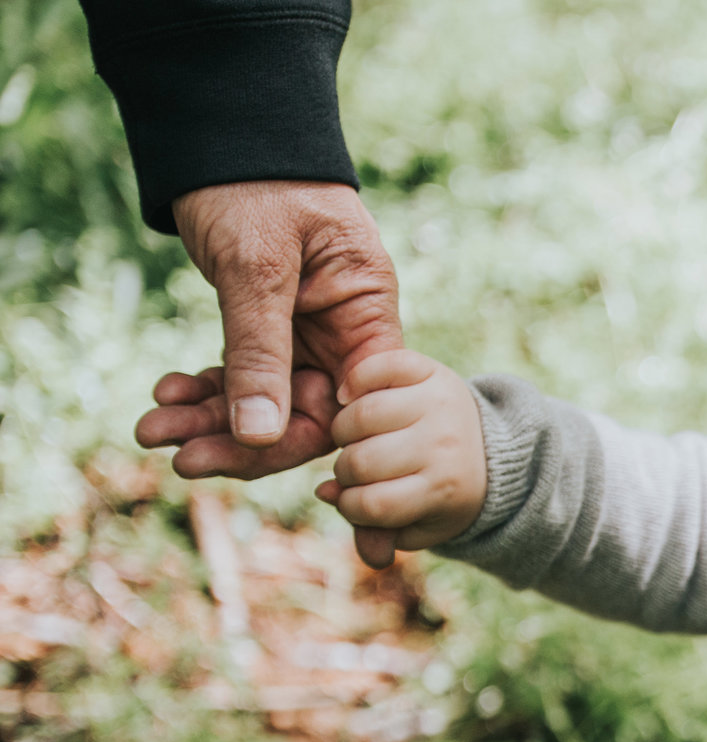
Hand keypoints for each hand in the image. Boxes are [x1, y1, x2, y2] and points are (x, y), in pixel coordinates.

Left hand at [136, 182, 403, 561]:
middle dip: (241, 440)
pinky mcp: (272, 326)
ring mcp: (310, 331)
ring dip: (210, 420)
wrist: (222, 129)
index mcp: (367, 314)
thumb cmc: (255, 184)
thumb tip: (260, 436)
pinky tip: (167, 393)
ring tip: (152, 432)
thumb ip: (261, 353)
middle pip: (308, 412)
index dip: (310, 442)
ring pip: (268, 401)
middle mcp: (346, 331)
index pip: (353, 402)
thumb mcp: (257, 268)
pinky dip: (206, 390)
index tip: (249, 460)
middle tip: (181, 460)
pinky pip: (244, 375)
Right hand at [315, 350, 486, 553]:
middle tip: (356, 466)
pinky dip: (356, 378)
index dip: (351, 507)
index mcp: (444, 488)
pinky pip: (380, 366)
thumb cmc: (442, 491)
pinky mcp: (431, 371)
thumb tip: (324, 494)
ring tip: (354, 437)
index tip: (355, 500)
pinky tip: (350, 397)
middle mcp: (444, 445)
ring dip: (344, 429)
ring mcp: (439, 404)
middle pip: (362, 461)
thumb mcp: (419, 524)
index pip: (372, 505)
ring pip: (362, 415)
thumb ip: (374, 528)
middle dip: (346, 470)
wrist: (491, 451)